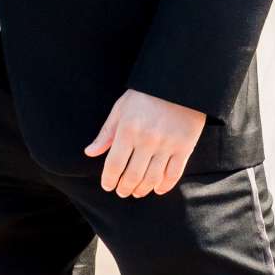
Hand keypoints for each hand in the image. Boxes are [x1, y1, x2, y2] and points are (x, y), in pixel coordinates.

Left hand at [85, 89, 206, 197]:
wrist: (179, 82)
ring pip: (152, 178)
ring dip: (142, 190)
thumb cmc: (146, 94)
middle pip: (132, 175)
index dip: (109, 180)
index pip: (114, 165)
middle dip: (124, 188)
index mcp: (128, 130)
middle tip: (122, 192)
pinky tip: (157, 189)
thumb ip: (107, 133)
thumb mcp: (121, 108)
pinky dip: (164, 186)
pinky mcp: (185, 147)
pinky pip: (173, 174)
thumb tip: (90, 153)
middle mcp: (147, 140)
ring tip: (137, 192)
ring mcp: (167, 145)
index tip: (107, 186)